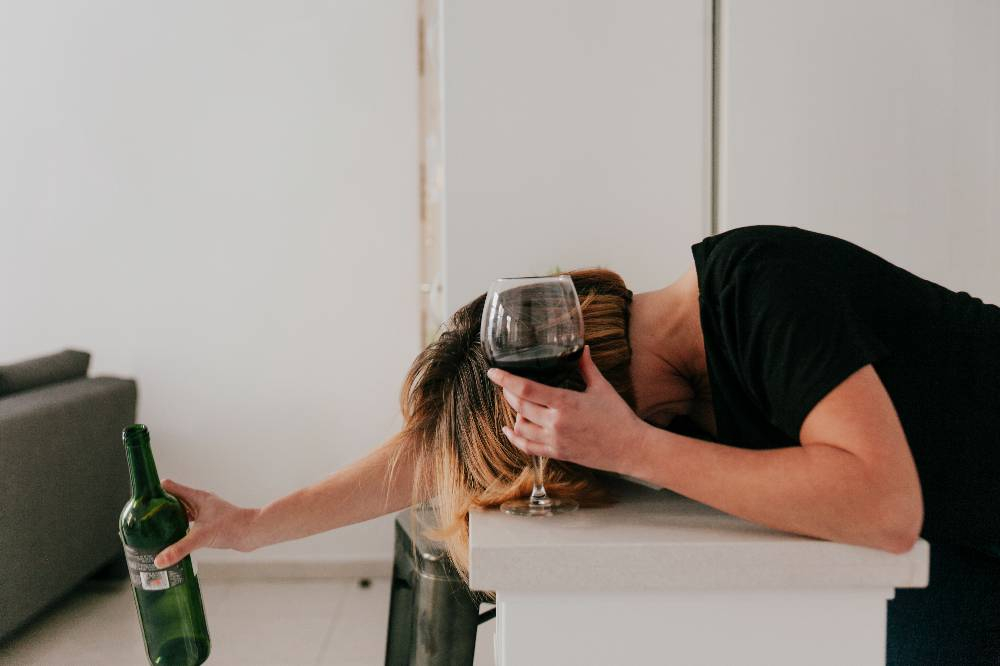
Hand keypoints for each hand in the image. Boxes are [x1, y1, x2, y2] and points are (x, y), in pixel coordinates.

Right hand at [152, 479, 259, 567]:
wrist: (252, 533)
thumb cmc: (232, 527)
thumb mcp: (201, 537)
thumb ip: (179, 548)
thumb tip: (159, 560)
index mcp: (198, 497)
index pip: (172, 488)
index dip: (156, 491)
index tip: (141, 497)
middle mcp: (201, 502)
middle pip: (174, 500)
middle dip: (160, 507)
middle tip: (142, 517)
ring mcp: (205, 512)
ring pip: (182, 512)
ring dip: (170, 518)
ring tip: (153, 528)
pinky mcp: (209, 522)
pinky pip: (189, 522)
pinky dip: (180, 527)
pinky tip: (173, 537)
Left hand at [486, 345, 648, 473]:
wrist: (630, 448)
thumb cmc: (618, 416)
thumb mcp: (602, 387)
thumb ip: (587, 367)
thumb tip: (582, 347)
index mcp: (565, 402)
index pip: (526, 389)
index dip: (506, 379)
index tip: (493, 372)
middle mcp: (555, 422)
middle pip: (519, 406)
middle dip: (509, 393)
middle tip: (506, 384)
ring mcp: (555, 440)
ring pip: (520, 426)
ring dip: (514, 414)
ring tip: (516, 403)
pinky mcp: (557, 453)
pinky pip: (527, 447)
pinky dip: (514, 438)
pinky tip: (509, 429)